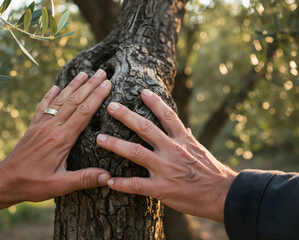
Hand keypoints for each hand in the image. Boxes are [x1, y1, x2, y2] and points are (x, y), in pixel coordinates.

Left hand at [0, 70, 111, 203]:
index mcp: (61, 139)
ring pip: (60, 100)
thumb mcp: (59, 185)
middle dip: (89, 85)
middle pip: (74, 101)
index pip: (84, 112)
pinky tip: (55, 87)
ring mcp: (41, 125)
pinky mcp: (32, 127)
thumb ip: (83, 179)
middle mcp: (51, 127)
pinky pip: (43, 107)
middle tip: (102, 72)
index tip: (107, 84)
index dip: (97, 97)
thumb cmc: (32, 184)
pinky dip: (50, 95)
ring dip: (73, 86)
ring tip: (84, 73)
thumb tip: (108, 176)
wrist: (4, 180)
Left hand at [96, 89, 237, 221]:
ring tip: (100, 138)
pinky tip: (109, 181)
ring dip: (115, 144)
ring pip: (135, 152)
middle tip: (110, 107)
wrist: (224, 196)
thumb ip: (188, 138)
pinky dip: (121, 183)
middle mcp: (172, 150)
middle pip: (145, 128)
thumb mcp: (201, 150)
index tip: (141, 91)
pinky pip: (136, 185)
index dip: (154, 102)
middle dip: (126, 116)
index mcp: (182, 139)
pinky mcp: (161, 188)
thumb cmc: (212, 172)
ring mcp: (165, 169)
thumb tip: (185, 127)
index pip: (167, 116)